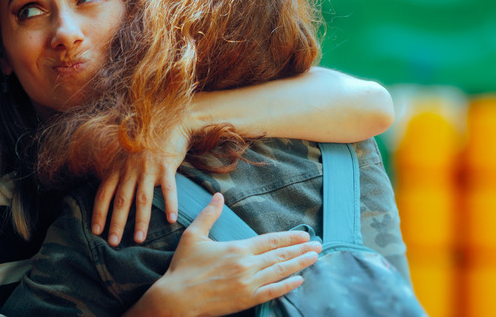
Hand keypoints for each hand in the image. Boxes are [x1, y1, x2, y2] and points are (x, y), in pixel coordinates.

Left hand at [91, 124, 189, 244]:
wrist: (169, 123)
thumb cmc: (147, 142)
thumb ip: (119, 172)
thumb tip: (111, 193)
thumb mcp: (127, 155)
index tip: (96, 231)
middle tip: (113, 243)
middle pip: (121, 200)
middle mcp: (130, 169)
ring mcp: (148, 168)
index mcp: (118, 167)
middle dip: (116, 223)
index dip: (99, 213)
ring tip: (138, 240)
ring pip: (142, 199)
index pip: (104, 193)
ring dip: (140, 221)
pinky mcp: (167, 167)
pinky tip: (172, 220)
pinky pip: (169, 190)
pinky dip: (170, 205)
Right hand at [131, 193, 320, 316]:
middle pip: (280, 255)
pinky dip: (288, 286)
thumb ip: (209, 215)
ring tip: (315, 258)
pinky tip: (299, 280)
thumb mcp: (193, 236)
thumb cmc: (183, 267)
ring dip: (300, 264)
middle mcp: (247, 265)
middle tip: (319, 245)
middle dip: (301, 250)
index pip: (270, 240)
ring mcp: (249, 284)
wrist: (176, 298)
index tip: (304, 235)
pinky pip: (273, 292)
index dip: (289, 237)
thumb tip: (217, 196)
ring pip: (280, 271)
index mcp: (237, 248)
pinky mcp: (246, 299)